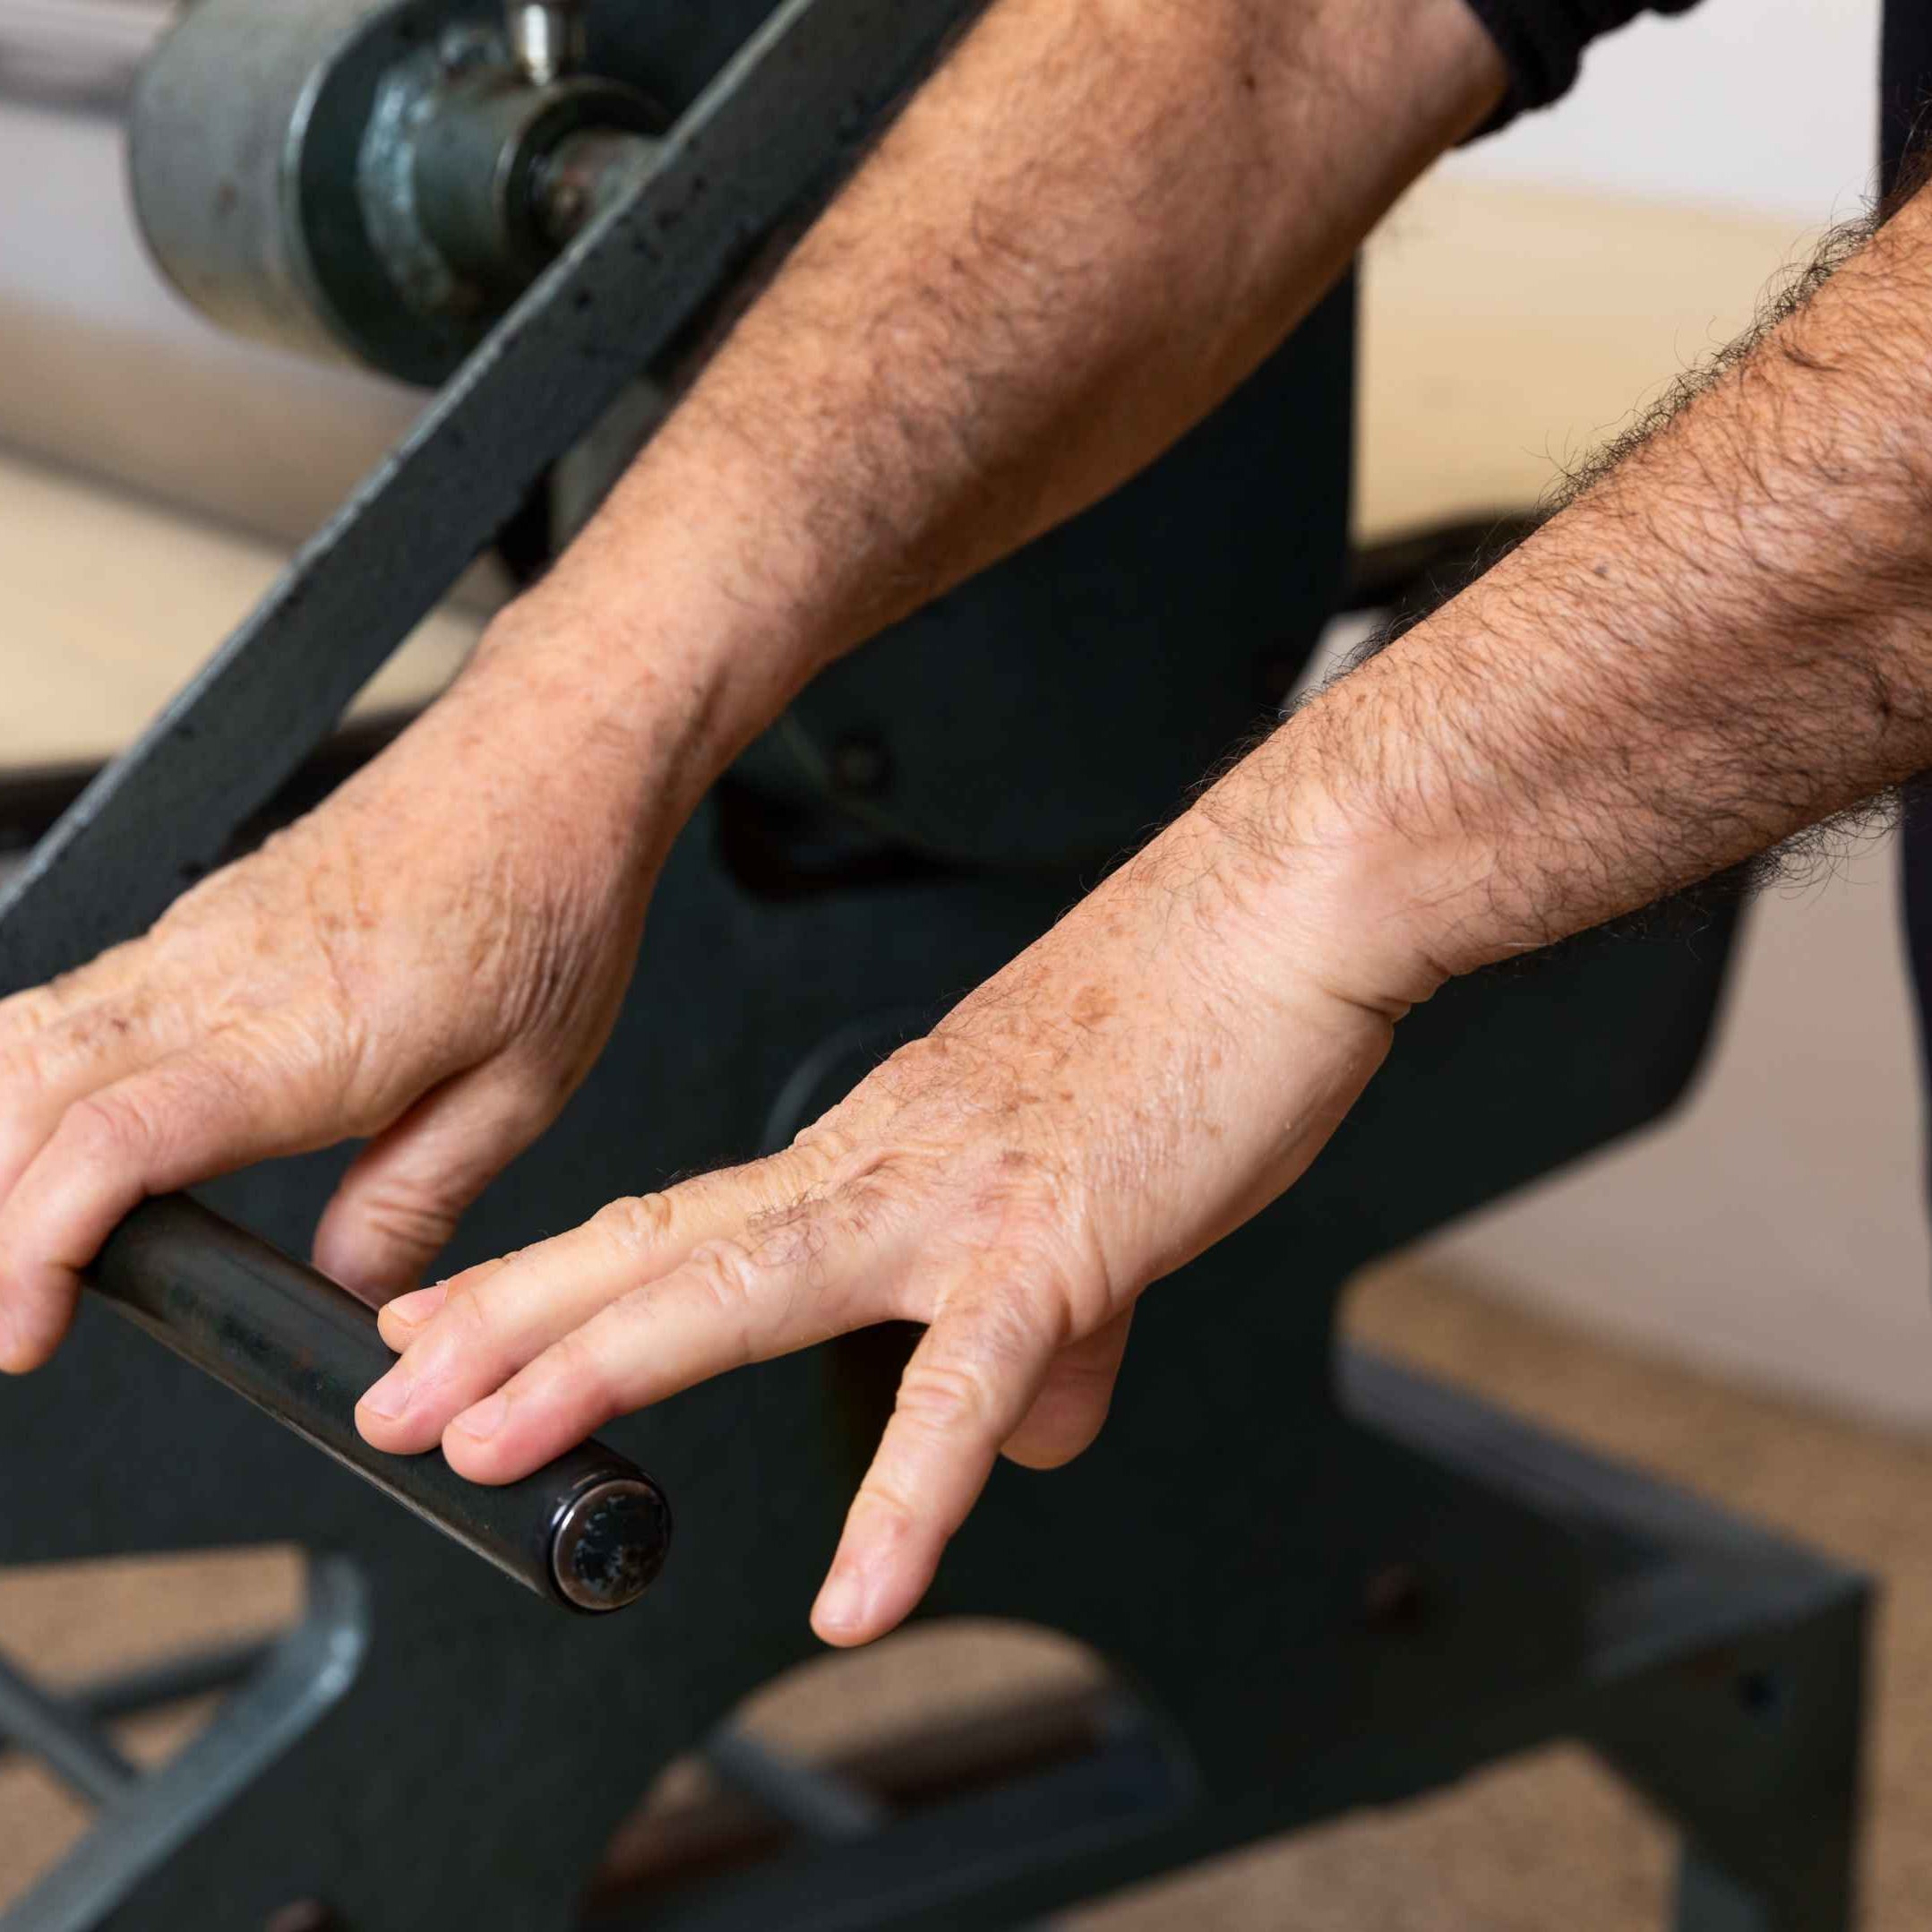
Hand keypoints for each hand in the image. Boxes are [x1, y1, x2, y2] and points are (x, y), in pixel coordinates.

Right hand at [0, 599, 714, 1371]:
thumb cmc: (549, 896)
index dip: (37, 1249)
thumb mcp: (525, 1085)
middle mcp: (219, 977)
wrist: (545, 758)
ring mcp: (194, 940)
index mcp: (303, 1034)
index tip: (25, 1331)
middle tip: (14, 1312)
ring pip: (21, 1039)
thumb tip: (349, 1290)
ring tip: (16, 1242)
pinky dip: (24, 1078)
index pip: (109, 1144)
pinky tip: (45, 1134)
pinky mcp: (199, 920)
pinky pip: (68, 1000)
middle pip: (23, 1093)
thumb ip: (417, 1200)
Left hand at [357, 794, 1419, 1645]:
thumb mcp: (1091, 1188)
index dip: (558, 1277)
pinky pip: (968, 1383)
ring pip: (747, 1286)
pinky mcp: (1057, 1235)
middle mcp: (885, 1162)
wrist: (1282, 904)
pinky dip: (910, 1492)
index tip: (452, 1318)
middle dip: (514, 1324)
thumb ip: (1054, 1329)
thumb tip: (1034, 1437)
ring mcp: (955, 1197)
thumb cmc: (1188, 1017)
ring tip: (489, 1441)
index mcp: (880, 1145)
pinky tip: (864, 1596)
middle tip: (392, 1390)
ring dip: (605, 1363)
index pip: (685, 1216)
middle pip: (666, 1247)